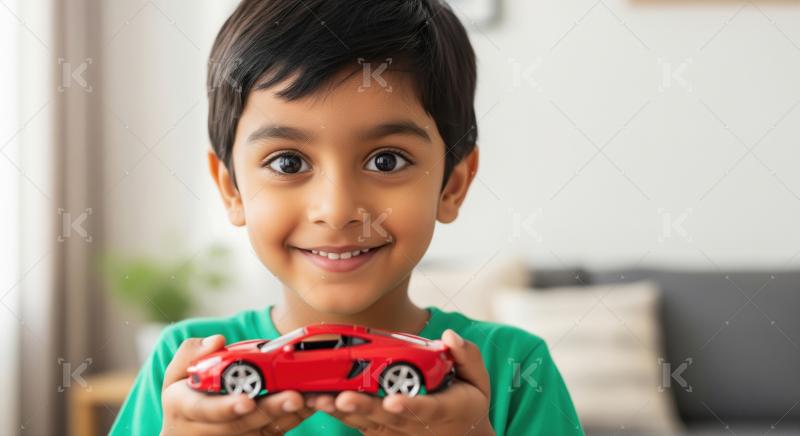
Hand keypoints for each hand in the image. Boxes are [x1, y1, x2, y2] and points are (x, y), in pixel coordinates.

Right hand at [160, 335, 315, 434]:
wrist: (189, 427)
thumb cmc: (187, 392)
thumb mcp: (179, 371)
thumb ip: (193, 353)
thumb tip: (217, 340)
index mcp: (183, 408)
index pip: (204, 410)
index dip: (226, 407)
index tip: (247, 400)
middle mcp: (204, 430)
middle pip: (241, 424)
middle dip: (269, 410)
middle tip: (294, 397)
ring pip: (261, 431)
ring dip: (288, 415)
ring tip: (310, 398)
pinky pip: (273, 434)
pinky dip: (293, 419)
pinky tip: (311, 403)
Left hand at [306, 329, 494, 434]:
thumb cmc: (465, 402)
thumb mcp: (477, 380)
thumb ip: (466, 357)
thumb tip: (449, 337)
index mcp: (444, 410)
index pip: (427, 409)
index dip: (409, 406)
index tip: (393, 401)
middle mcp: (416, 425)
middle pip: (387, 418)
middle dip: (364, 408)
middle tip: (342, 399)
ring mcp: (396, 431)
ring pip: (367, 423)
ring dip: (342, 412)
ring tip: (319, 400)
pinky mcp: (381, 431)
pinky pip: (357, 424)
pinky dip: (336, 414)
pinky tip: (313, 401)